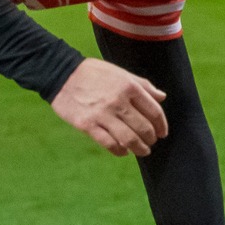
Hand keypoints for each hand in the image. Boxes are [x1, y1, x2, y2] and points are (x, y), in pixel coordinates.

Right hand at [50, 58, 167, 155]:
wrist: (62, 75)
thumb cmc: (94, 73)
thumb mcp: (122, 73)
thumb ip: (143, 85)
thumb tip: (162, 97)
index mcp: (130, 87)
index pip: (154, 111)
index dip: (161, 125)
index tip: (163, 132)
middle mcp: (118, 102)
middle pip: (143, 127)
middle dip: (151, 138)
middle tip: (152, 142)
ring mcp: (102, 114)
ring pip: (128, 139)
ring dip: (139, 148)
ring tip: (143, 151)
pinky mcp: (87, 125)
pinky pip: (108, 143)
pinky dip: (119, 151)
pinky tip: (123, 152)